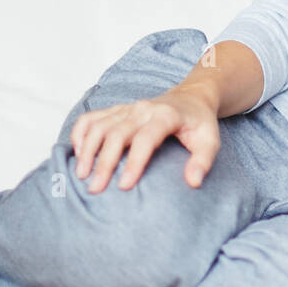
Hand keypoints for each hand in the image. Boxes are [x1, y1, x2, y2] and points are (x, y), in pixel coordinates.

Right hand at [70, 86, 220, 193]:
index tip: (124, 186)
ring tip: (82, 175)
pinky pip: (91, 117)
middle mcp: (143, 109)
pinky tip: (76, 153)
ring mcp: (128, 108)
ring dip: (87, 149)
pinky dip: (80, 133)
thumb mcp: (211, 141)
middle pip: (116, 133)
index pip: (146, 139)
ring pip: (99, 125)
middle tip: (96, 188)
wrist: (191, 98)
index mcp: (166, 116)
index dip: (134, 162)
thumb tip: (193, 182)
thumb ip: (203, 161)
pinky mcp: (117, 110)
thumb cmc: (199, 124)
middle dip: (104, 162)